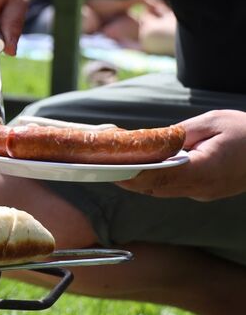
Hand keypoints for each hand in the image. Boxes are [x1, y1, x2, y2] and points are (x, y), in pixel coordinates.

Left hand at [117, 110, 245, 200]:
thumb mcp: (212, 122)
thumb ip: (181, 134)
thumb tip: (153, 140)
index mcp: (205, 169)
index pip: (162, 177)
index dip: (135, 176)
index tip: (114, 171)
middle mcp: (202, 187)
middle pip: (156, 187)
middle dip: (128, 180)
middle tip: (102, 167)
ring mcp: (203, 192)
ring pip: (162, 190)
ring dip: (138, 182)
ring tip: (114, 166)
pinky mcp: (204, 191)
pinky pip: (173, 188)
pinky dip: (154, 180)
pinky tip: (139, 168)